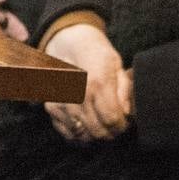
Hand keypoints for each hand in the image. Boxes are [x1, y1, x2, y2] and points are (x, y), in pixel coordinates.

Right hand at [41, 23, 131, 143]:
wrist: (67, 43)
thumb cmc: (96, 53)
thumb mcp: (116, 64)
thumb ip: (124, 90)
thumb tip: (127, 114)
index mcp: (98, 83)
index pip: (112, 120)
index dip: (121, 126)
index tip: (124, 123)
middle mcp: (79, 95)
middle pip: (98, 131)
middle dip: (110, 133)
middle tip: (113, 125)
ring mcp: (63, 102)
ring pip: (84, 135)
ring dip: (95, 134)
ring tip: (100, 123)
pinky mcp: (51, 107)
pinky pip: (68, 133)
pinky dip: (79, 133)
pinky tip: (85, 123)